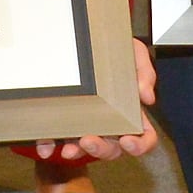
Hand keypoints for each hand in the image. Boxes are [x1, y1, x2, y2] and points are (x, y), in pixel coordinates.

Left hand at [31, 38, 163, 160]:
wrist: (85, 40)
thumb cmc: (114, 51)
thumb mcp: (134, 53)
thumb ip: (144, 73)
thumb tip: (146, 97)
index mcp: (132, 113)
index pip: (144, 137)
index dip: (140, 145)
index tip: (128, 142)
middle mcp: (111, 124)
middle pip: (112, 148)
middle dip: (101, 149)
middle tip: (89, 140)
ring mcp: (87, 125)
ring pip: (85, 149)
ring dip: (77, 151)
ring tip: (68, 148)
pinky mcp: (64, 121)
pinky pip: (57, 139)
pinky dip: (51, 145)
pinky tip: (45, 148)